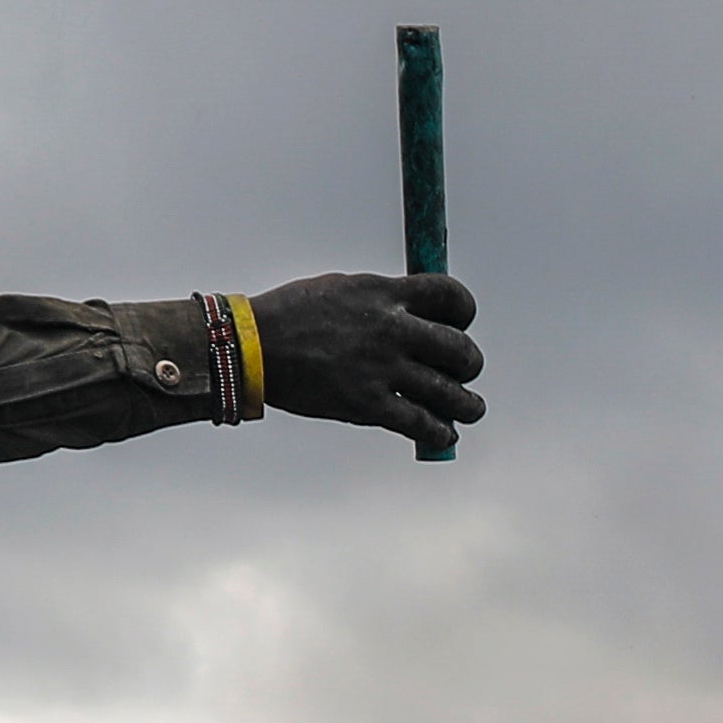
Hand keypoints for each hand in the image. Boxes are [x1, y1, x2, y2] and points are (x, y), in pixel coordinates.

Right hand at [250, 270, 484, 450]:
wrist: (252, 347)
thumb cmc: (293, 315)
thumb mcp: (344, 288)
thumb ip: (383, 298)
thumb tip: (414, 310)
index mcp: (385, 293)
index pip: (451, 296)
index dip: (465, 311)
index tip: (462, 322)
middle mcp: (391, 329)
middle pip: (460, 348)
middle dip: (469, 362)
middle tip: (465, 371)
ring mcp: (382, 369)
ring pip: (449, 391)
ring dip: (467, 404)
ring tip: (470, 409)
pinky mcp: (368, 405)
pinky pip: (421, 423)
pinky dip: (440, 432)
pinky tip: (444, 434)